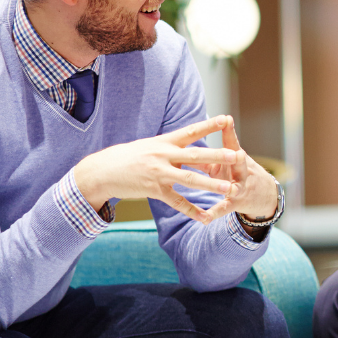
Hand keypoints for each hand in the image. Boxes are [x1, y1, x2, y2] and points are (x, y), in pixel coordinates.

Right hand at [74, 116, 238, 223]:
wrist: (101, 172)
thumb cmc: (128, 157)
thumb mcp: (151, 147)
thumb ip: (175, 150)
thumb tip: (199, 154)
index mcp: (164, 142)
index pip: (190, 131)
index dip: (209, 125)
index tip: (226, 119)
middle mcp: (163, 155)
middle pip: (195, 155)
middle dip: (217, 156)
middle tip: (237, 155)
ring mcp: (159, 173)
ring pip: (190, 179)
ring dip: (211, 185)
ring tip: (229, 189)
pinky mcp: (154, 190)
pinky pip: (177, 202)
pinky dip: (192, 211)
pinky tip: (206, 218)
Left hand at [201, 117, 278, 228]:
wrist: (264, 195)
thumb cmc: (241, 172)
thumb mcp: (232, 159)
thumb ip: (218, 147)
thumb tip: (212, 126)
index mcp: (236, 158)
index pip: (232, 142)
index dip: (229, 131)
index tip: (226, 119)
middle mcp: (241, 171)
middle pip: (237, 163)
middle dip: (236, 158)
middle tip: (238, 153)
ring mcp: (239, 187)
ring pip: (232, 187)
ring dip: (229, 188)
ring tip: (230, 189)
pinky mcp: (236, 202)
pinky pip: (224, 208)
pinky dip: (214, 213)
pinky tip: (205, 219)